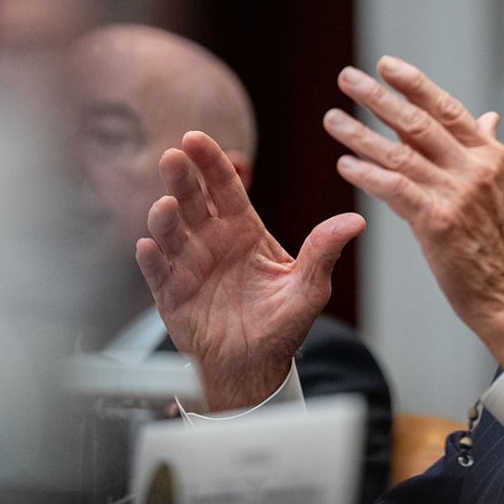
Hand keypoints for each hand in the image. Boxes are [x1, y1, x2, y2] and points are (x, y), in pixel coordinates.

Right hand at [135, 131, 364, 410]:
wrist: (255, 365)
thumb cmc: (281, 323)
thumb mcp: (309, 286)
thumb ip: (324, 251)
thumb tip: (356, 221)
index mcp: (243, 230)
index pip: (225, 187)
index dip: (211, 162)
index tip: (196, 138)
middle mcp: (211, 241)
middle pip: (192, 201)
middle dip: (182, 178)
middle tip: (174, 157)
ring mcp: (188, 265)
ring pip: (171, 232)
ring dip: (165, 218)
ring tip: (165, 207)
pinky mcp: (170, 294)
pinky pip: (157, 272)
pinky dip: (152, 259)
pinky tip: (148, 247)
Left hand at [325, 56, 503, 367]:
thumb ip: (490, 152)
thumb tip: (488, 118)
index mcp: (493, 157)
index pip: (448, 110)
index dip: (415, 85)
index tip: (386, 66)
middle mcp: (477, 169)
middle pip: (419, 122)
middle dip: (378, 97)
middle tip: (347, 77)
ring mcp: (458, 194)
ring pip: (399, 153)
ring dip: (359, 134)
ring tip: (332, 119)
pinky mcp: (438, 222)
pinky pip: (394, 188)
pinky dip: (367, 174)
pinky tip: (345, 165)